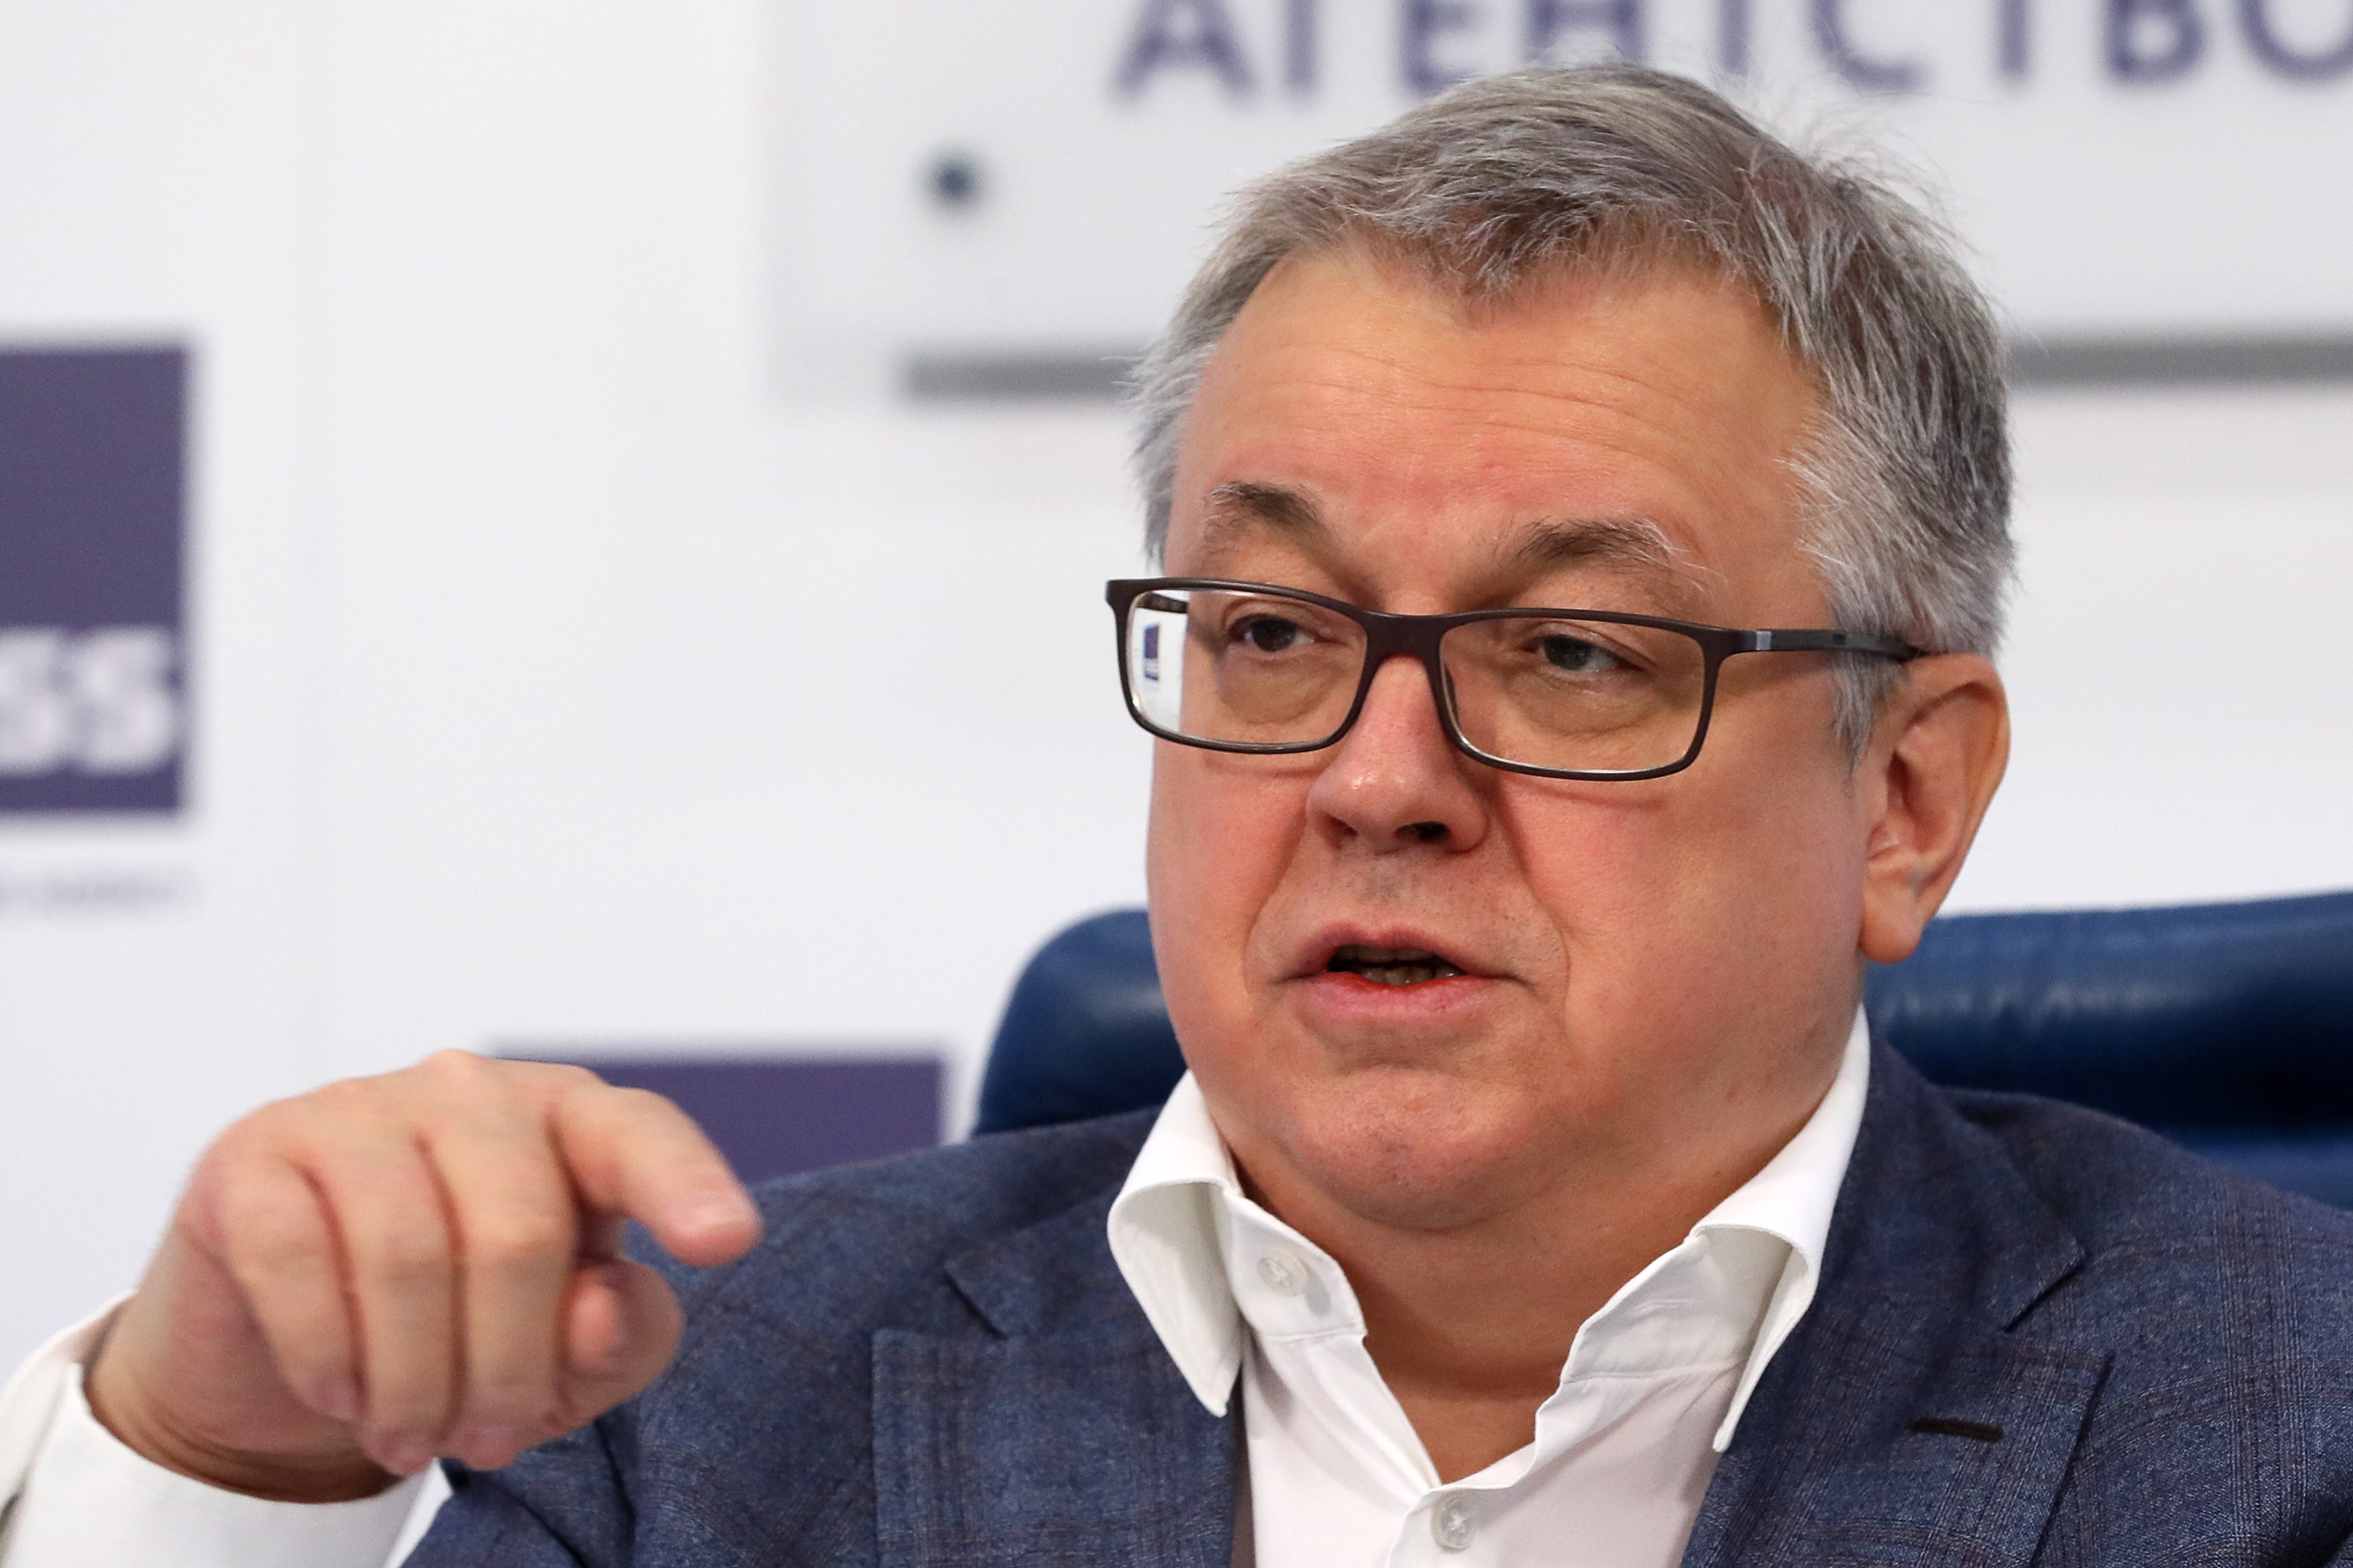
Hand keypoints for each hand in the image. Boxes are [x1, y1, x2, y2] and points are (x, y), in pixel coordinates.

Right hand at [84, 1052, 760, 1501]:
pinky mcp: (257, 1152)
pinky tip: (343, 1397)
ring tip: (414, 1441)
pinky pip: (298, 1259)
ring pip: (407, 1254)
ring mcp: (358, 1108)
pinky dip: (327, 1355)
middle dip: (508, 1369)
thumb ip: (620, 1335)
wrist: (292, 1343)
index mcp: (573, 1121)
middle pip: (518, 1232)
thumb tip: (598, 1310)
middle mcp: (472, 1091)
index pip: (641, 1137)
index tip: (727, 1241)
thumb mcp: (569, 1353)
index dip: (686, 1186)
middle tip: (491, 1442)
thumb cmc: (465, 1329)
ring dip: (415, 1383)